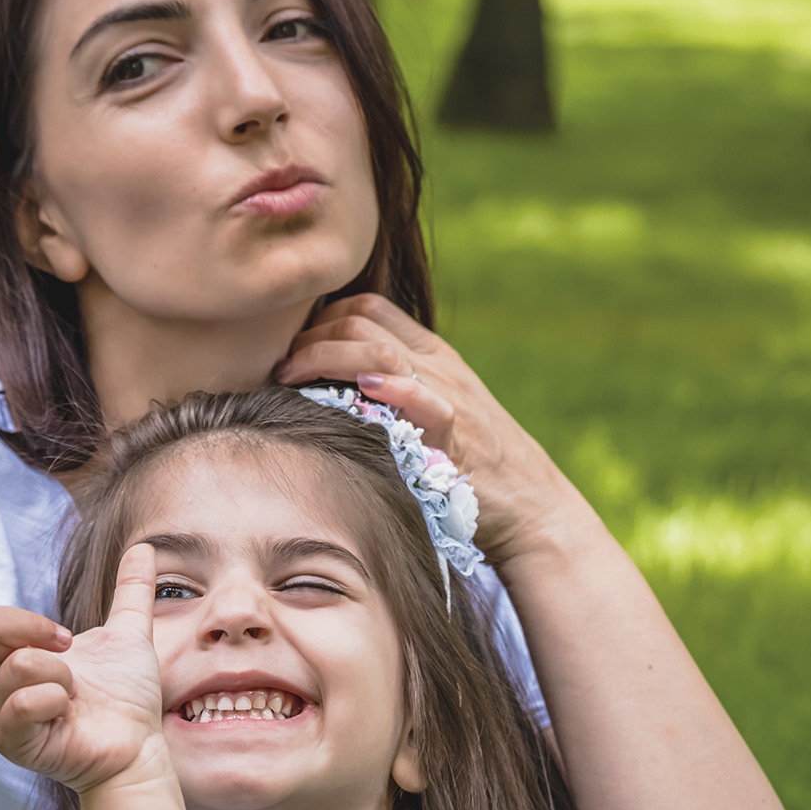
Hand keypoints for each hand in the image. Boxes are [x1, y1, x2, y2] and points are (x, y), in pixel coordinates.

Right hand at [0, 545, 173, 796]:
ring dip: (60, 671)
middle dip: (31, 623)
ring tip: (75, 694)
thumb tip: (144, 547)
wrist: (140, 744)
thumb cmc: (127, 699)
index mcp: (13, 660)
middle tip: (67, 644)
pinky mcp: (10, 742)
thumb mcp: (129, 634)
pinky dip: (57, 697)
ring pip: (17, 662)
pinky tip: (67, 712)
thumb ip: (130, 591)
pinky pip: (26, 699)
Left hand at [274, 293, 602, 560]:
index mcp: (430, 354)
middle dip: (310, 336)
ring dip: (325, 355)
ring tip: (290, 376)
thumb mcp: (431, 410)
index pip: (368, 307)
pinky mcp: (455, 433)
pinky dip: (391, 386)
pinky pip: (423, 397)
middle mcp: (438, 365)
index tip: (291, 348)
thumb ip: (389, 390)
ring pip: (380, 349)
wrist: (530, 503)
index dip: (322, 318)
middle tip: (279, 367)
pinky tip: (363, 386)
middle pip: (362, 319)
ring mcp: (448, 394)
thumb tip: (321, 393)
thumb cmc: (471, 465)